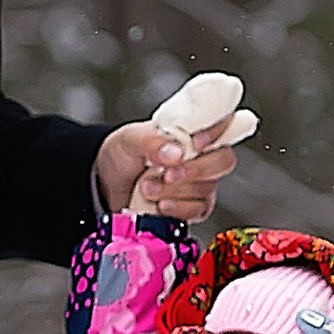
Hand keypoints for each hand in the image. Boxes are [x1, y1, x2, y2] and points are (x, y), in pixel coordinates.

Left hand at [97, 116, 237, 220]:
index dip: (215, 132)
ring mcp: (201, 183)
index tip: (195, 142)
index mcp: (190, 130)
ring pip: (207, 188)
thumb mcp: (130, 140)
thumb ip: (152, 141)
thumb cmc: (123, 155)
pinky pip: (199, 210)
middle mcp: (202, 156)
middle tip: (167, 174)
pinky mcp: (194, 207)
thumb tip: (176, 153)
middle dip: (197, 170)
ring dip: (175, 191)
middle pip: (224, 161)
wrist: (108, 185)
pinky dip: (178, 209)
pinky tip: (159, 205)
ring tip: (147, 187)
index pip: (222, 122)